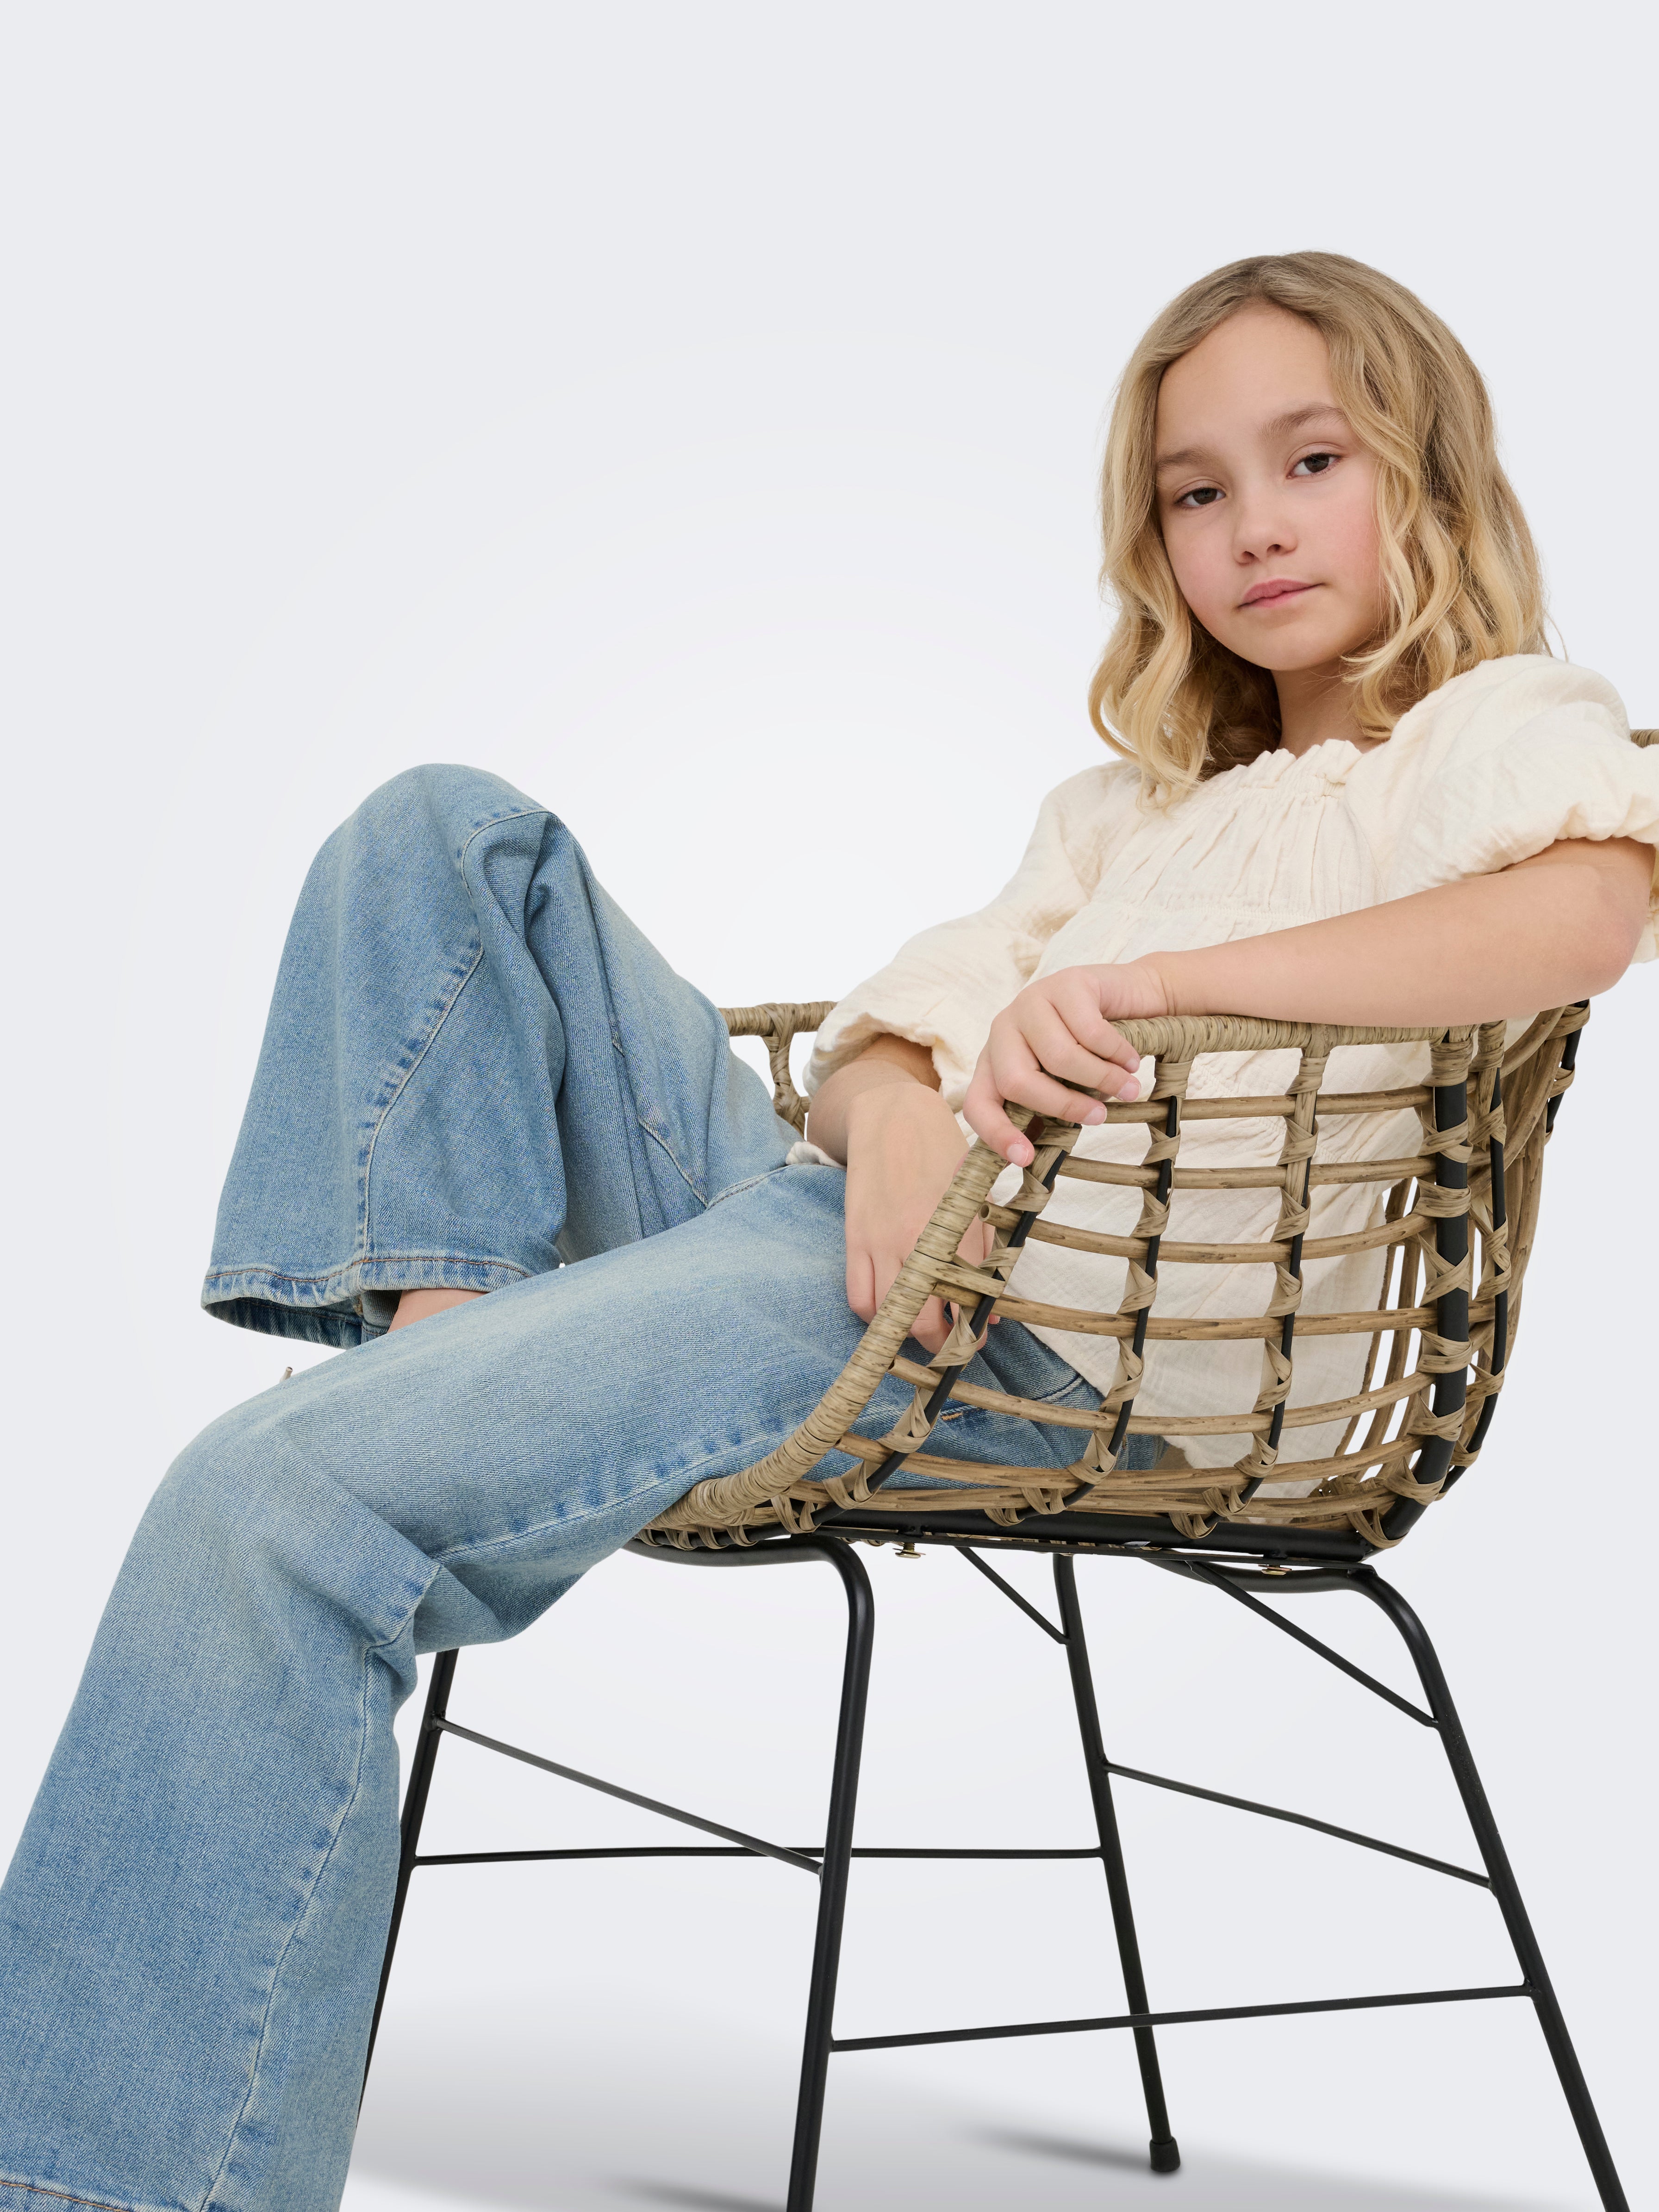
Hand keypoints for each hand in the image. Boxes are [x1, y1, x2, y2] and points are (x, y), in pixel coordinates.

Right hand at [842, 1082, 994, 1354]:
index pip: (967, 1305)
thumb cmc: (944, 1158)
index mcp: (957, 1233)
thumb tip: (991, 1313)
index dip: (973, 1333)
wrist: (895, 1117)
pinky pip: (859, 1298)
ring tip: (920, 1331)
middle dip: (940, 1343)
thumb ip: (985, 1257)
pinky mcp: (855, 1239)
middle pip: (925, 1323)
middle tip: (950, 1344)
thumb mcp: (975, 1204)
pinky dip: (872, 1315)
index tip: (976, 1338)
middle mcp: (919, 1243)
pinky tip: (888, 1310)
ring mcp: (882, 1243)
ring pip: (890, 1317)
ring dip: (905, 1335)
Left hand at [964, 960, 1171, 1164]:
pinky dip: (1118, 1054)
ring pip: (1060, 1057)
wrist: (1133, 998)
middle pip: (1017, 1081)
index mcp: (995, 1059)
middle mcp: (1004, 1029)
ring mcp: (1031, 1001)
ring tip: (1129, 1088)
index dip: (996, 1134)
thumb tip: (1019, 1172)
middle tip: (1099, 1117)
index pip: (979, 1102)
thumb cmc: (1094, 1052)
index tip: (1026, 1159)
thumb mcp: (1065, 1087)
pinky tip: (1131, 1061)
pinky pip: (1091, 1031)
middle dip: (1062, 1105)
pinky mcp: (1065, 982)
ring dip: (1103, 1079)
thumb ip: (1043, 1118)